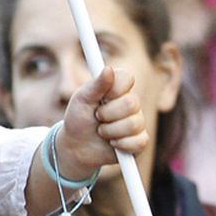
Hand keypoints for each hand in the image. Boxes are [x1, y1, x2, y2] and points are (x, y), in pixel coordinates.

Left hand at [55, 64, 147, 182]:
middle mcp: (130, 102)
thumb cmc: (78, 118)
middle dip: (108, 114)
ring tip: (101, 131)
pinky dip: (121, 144)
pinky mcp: (139, 141)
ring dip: (110, 131)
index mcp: (117, 88)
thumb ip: (95, 85)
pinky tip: (112, 143)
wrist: (76, 146)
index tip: (102, 97)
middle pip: (132, 103)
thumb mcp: (82, 99)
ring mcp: (137, 121)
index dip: (115, 89)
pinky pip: (139, 142)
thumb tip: (108, 69)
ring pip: (134, 124)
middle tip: (97, 117)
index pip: (128, 78)